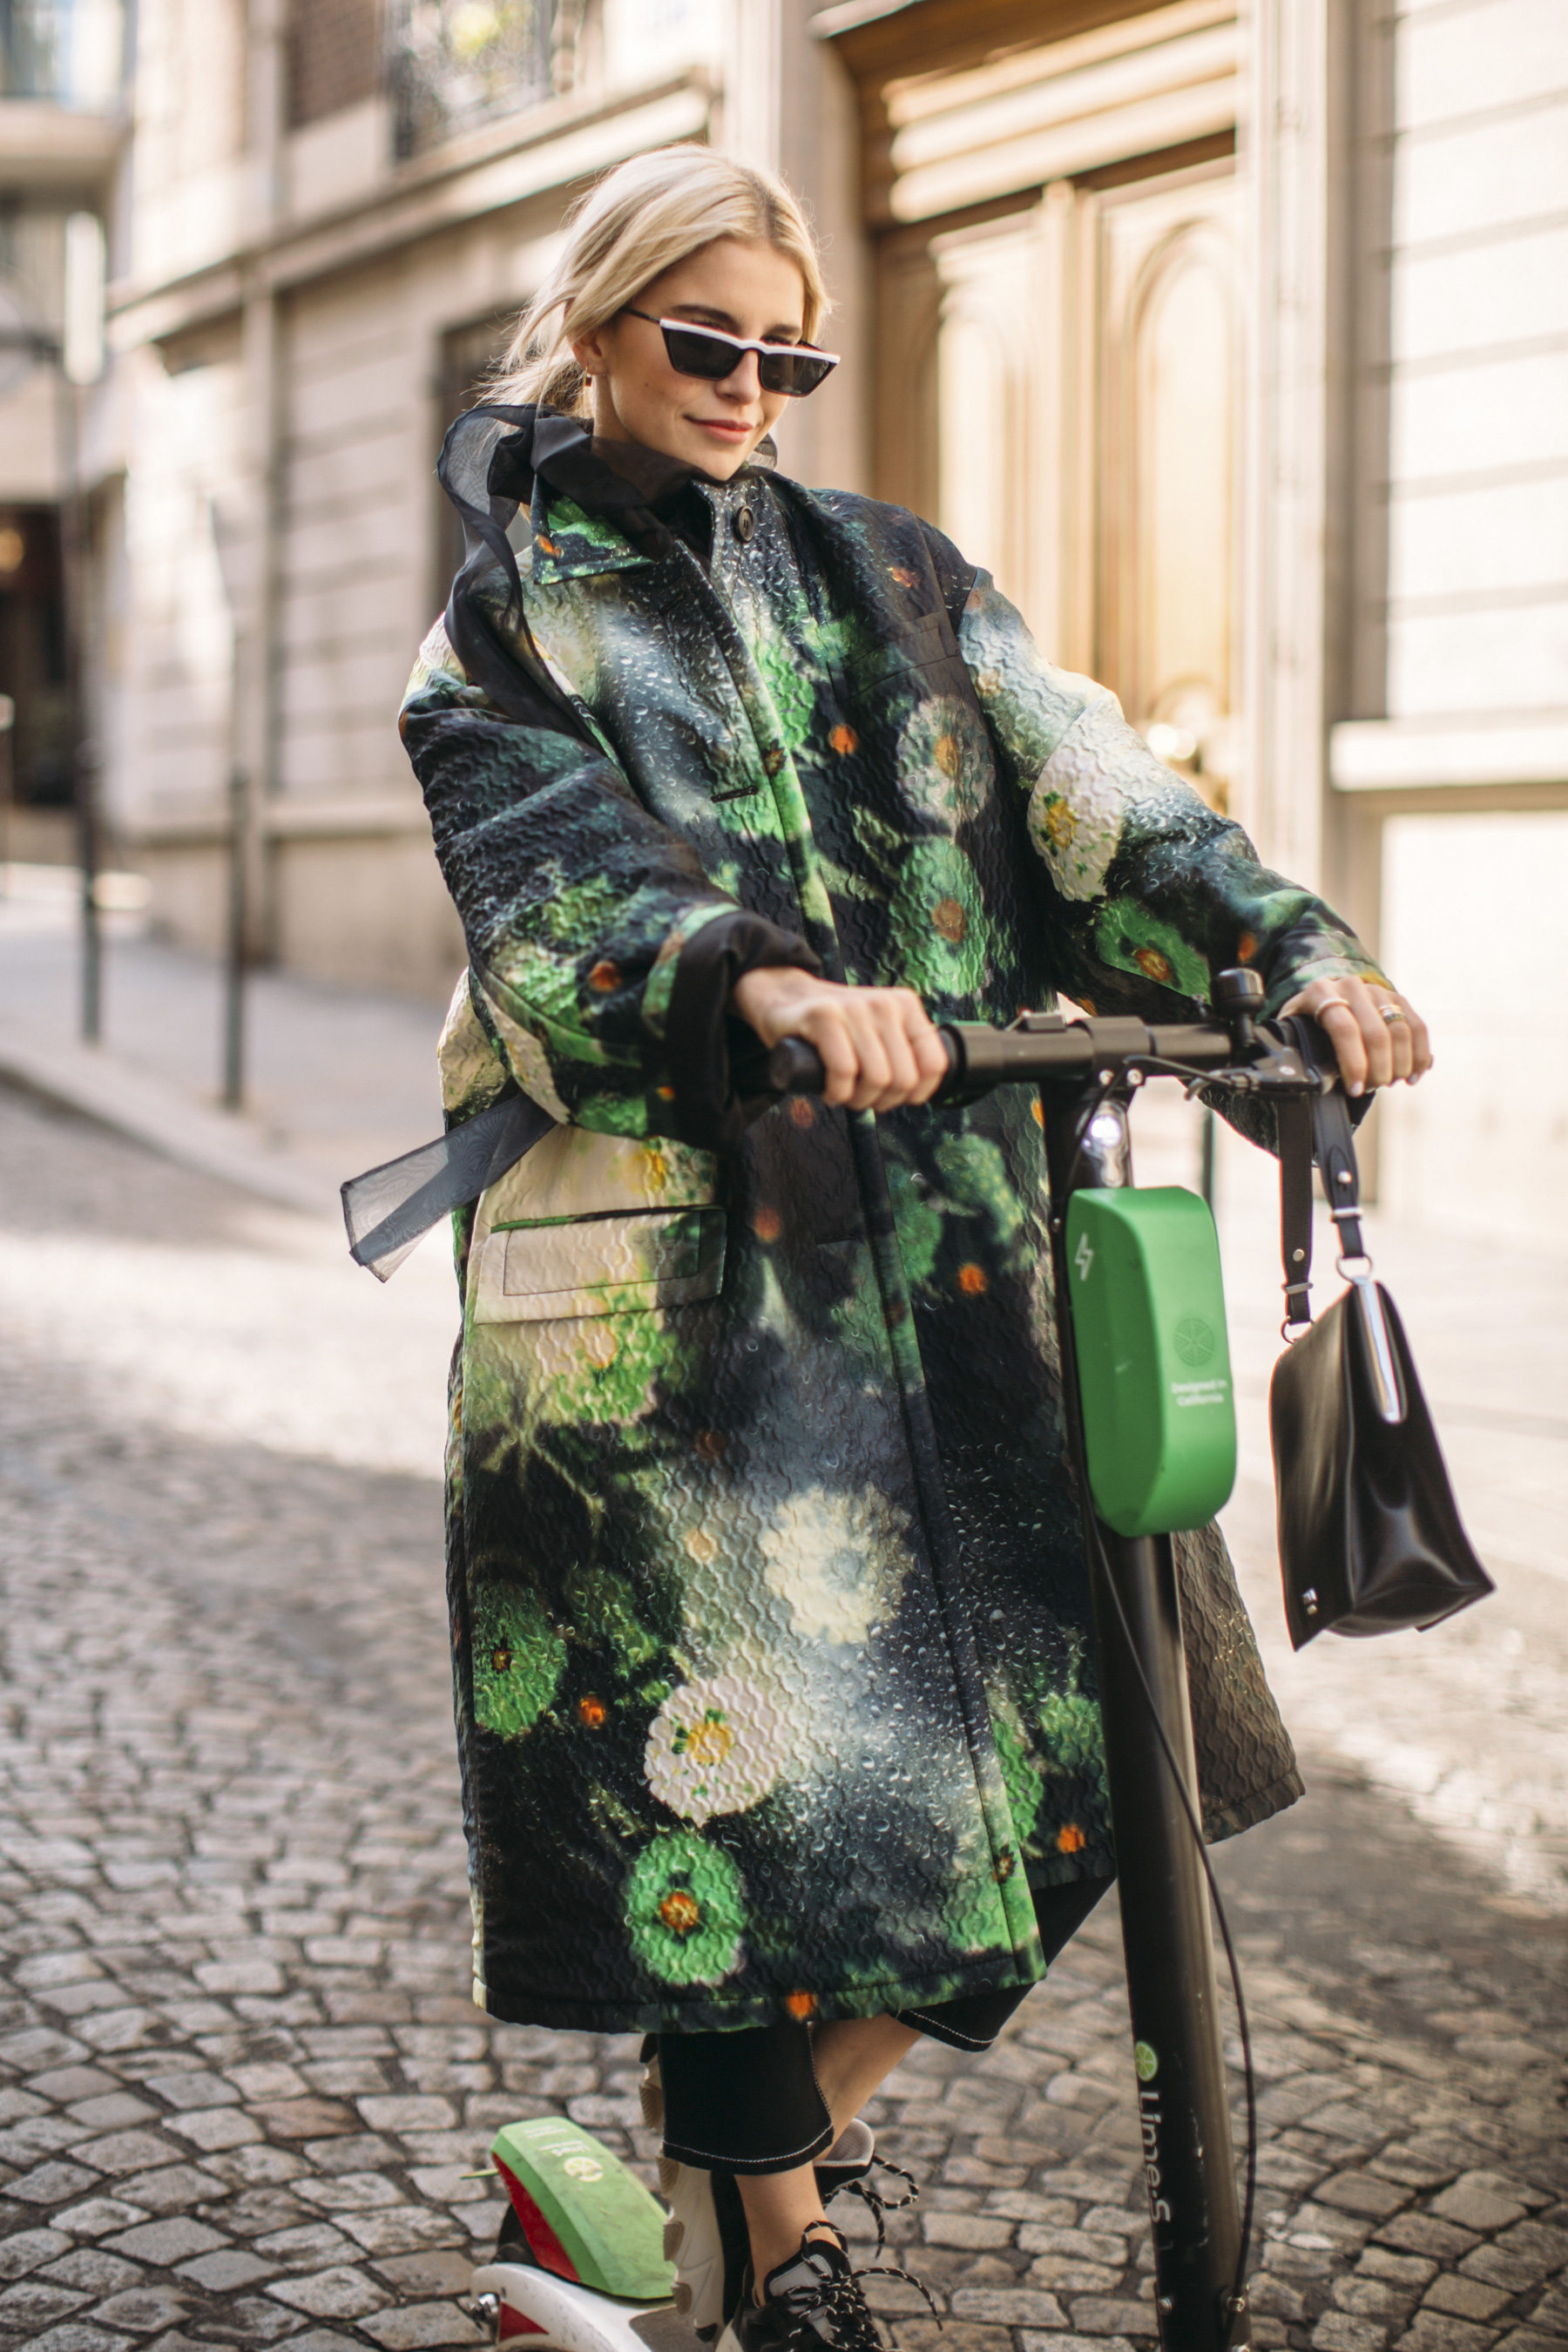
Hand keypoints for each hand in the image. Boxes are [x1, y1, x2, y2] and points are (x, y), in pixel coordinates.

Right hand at [732, 967, 948, 1111]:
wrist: (783, 998)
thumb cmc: (834, 1028)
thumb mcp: (877, 1031)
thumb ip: (901, 1052)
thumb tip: (918, 1093)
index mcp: (906, 1006)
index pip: (934, 1063)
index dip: (916, 1093)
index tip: (894, 1097)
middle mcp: (885, 1004)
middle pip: (903, 1078)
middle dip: (882, 1101)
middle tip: (861, 1097)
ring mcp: (855, 1008)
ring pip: (877, 1078)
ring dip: (857, 1100)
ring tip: (844, 1095)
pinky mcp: (824, 1016)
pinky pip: (844, 1071)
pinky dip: (836, 1093)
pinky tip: (829, 1091)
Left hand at [1278, 974, 1432, 1096]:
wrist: (1323, 997)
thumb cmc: (1305, 1023)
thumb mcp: (1291, 1031)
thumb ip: (1294, 1048)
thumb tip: (1306, 1078)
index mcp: (1320, 992)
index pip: (1344, 1029)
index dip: (1354, 1063)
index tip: (1356, 1089)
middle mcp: (1351, 986)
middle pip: (1375, 1033)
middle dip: (1378, 1069)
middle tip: (1372, 1088)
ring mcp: (1378, 990)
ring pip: (1400, 1031)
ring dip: (1400, 1064)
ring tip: (1390, 1083)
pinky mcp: (1398, 998)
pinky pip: (1417, 1027)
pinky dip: (1420, 1055)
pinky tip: (1413, 1076)